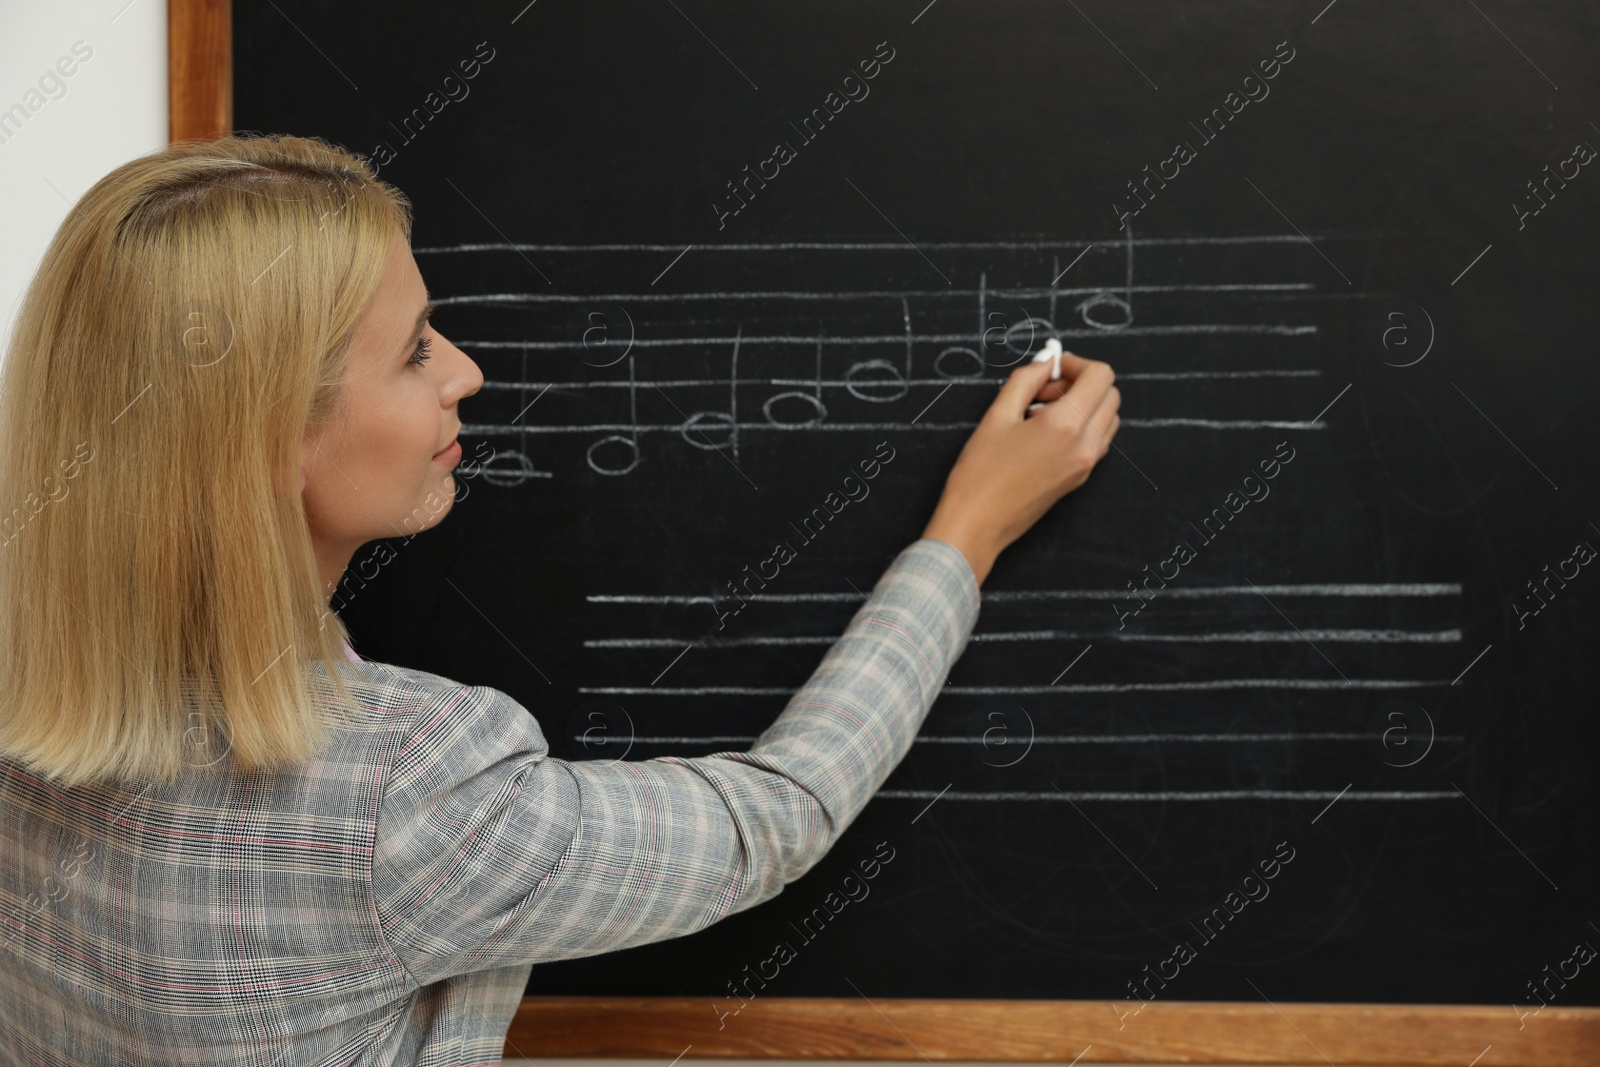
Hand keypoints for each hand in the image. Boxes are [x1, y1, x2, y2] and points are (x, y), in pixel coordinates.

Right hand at [920, 352, 1119, 585]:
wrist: (977, 525)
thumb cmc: (979, 475)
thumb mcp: (996, 416)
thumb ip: (1025, 380)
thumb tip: (1046, 362)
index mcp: (1065, 425)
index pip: (1100, 376)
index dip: (1076, 364)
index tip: (1050, 370)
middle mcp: (1084, 446)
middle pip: (1110, 394)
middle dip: (1081, 383)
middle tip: (1043, 392)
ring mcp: (1086, 465)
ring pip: (1108, 418)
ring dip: (1084, 405)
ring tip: (1043, 414)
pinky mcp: (1080, 478)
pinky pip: (1097, 440)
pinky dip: (1082, 426)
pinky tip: (1045, 433)